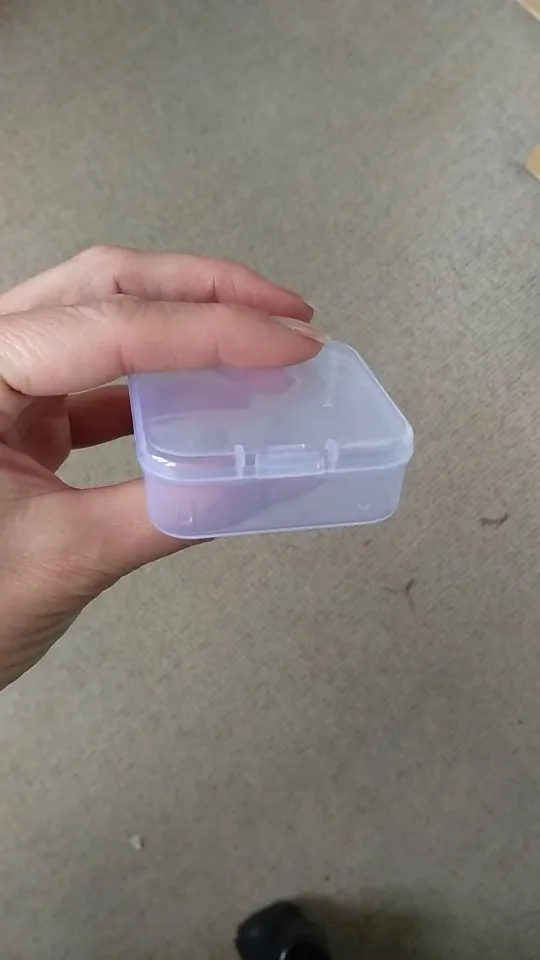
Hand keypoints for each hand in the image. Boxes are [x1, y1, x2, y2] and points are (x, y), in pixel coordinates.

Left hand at [0, 246, 319, 688]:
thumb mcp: (62, 560)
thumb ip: (168, 514)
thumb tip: (262, 478)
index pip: (107, 329)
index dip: (212, 333)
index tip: (291, 345)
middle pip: (103, 287)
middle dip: (203, 291)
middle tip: (287, 314)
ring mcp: (4, 382)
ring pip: (103, 317)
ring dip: (186, 323)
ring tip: (261, 339)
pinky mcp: (23, 413)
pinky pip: (101, 375)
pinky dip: (163, 380)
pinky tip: (210, 396)